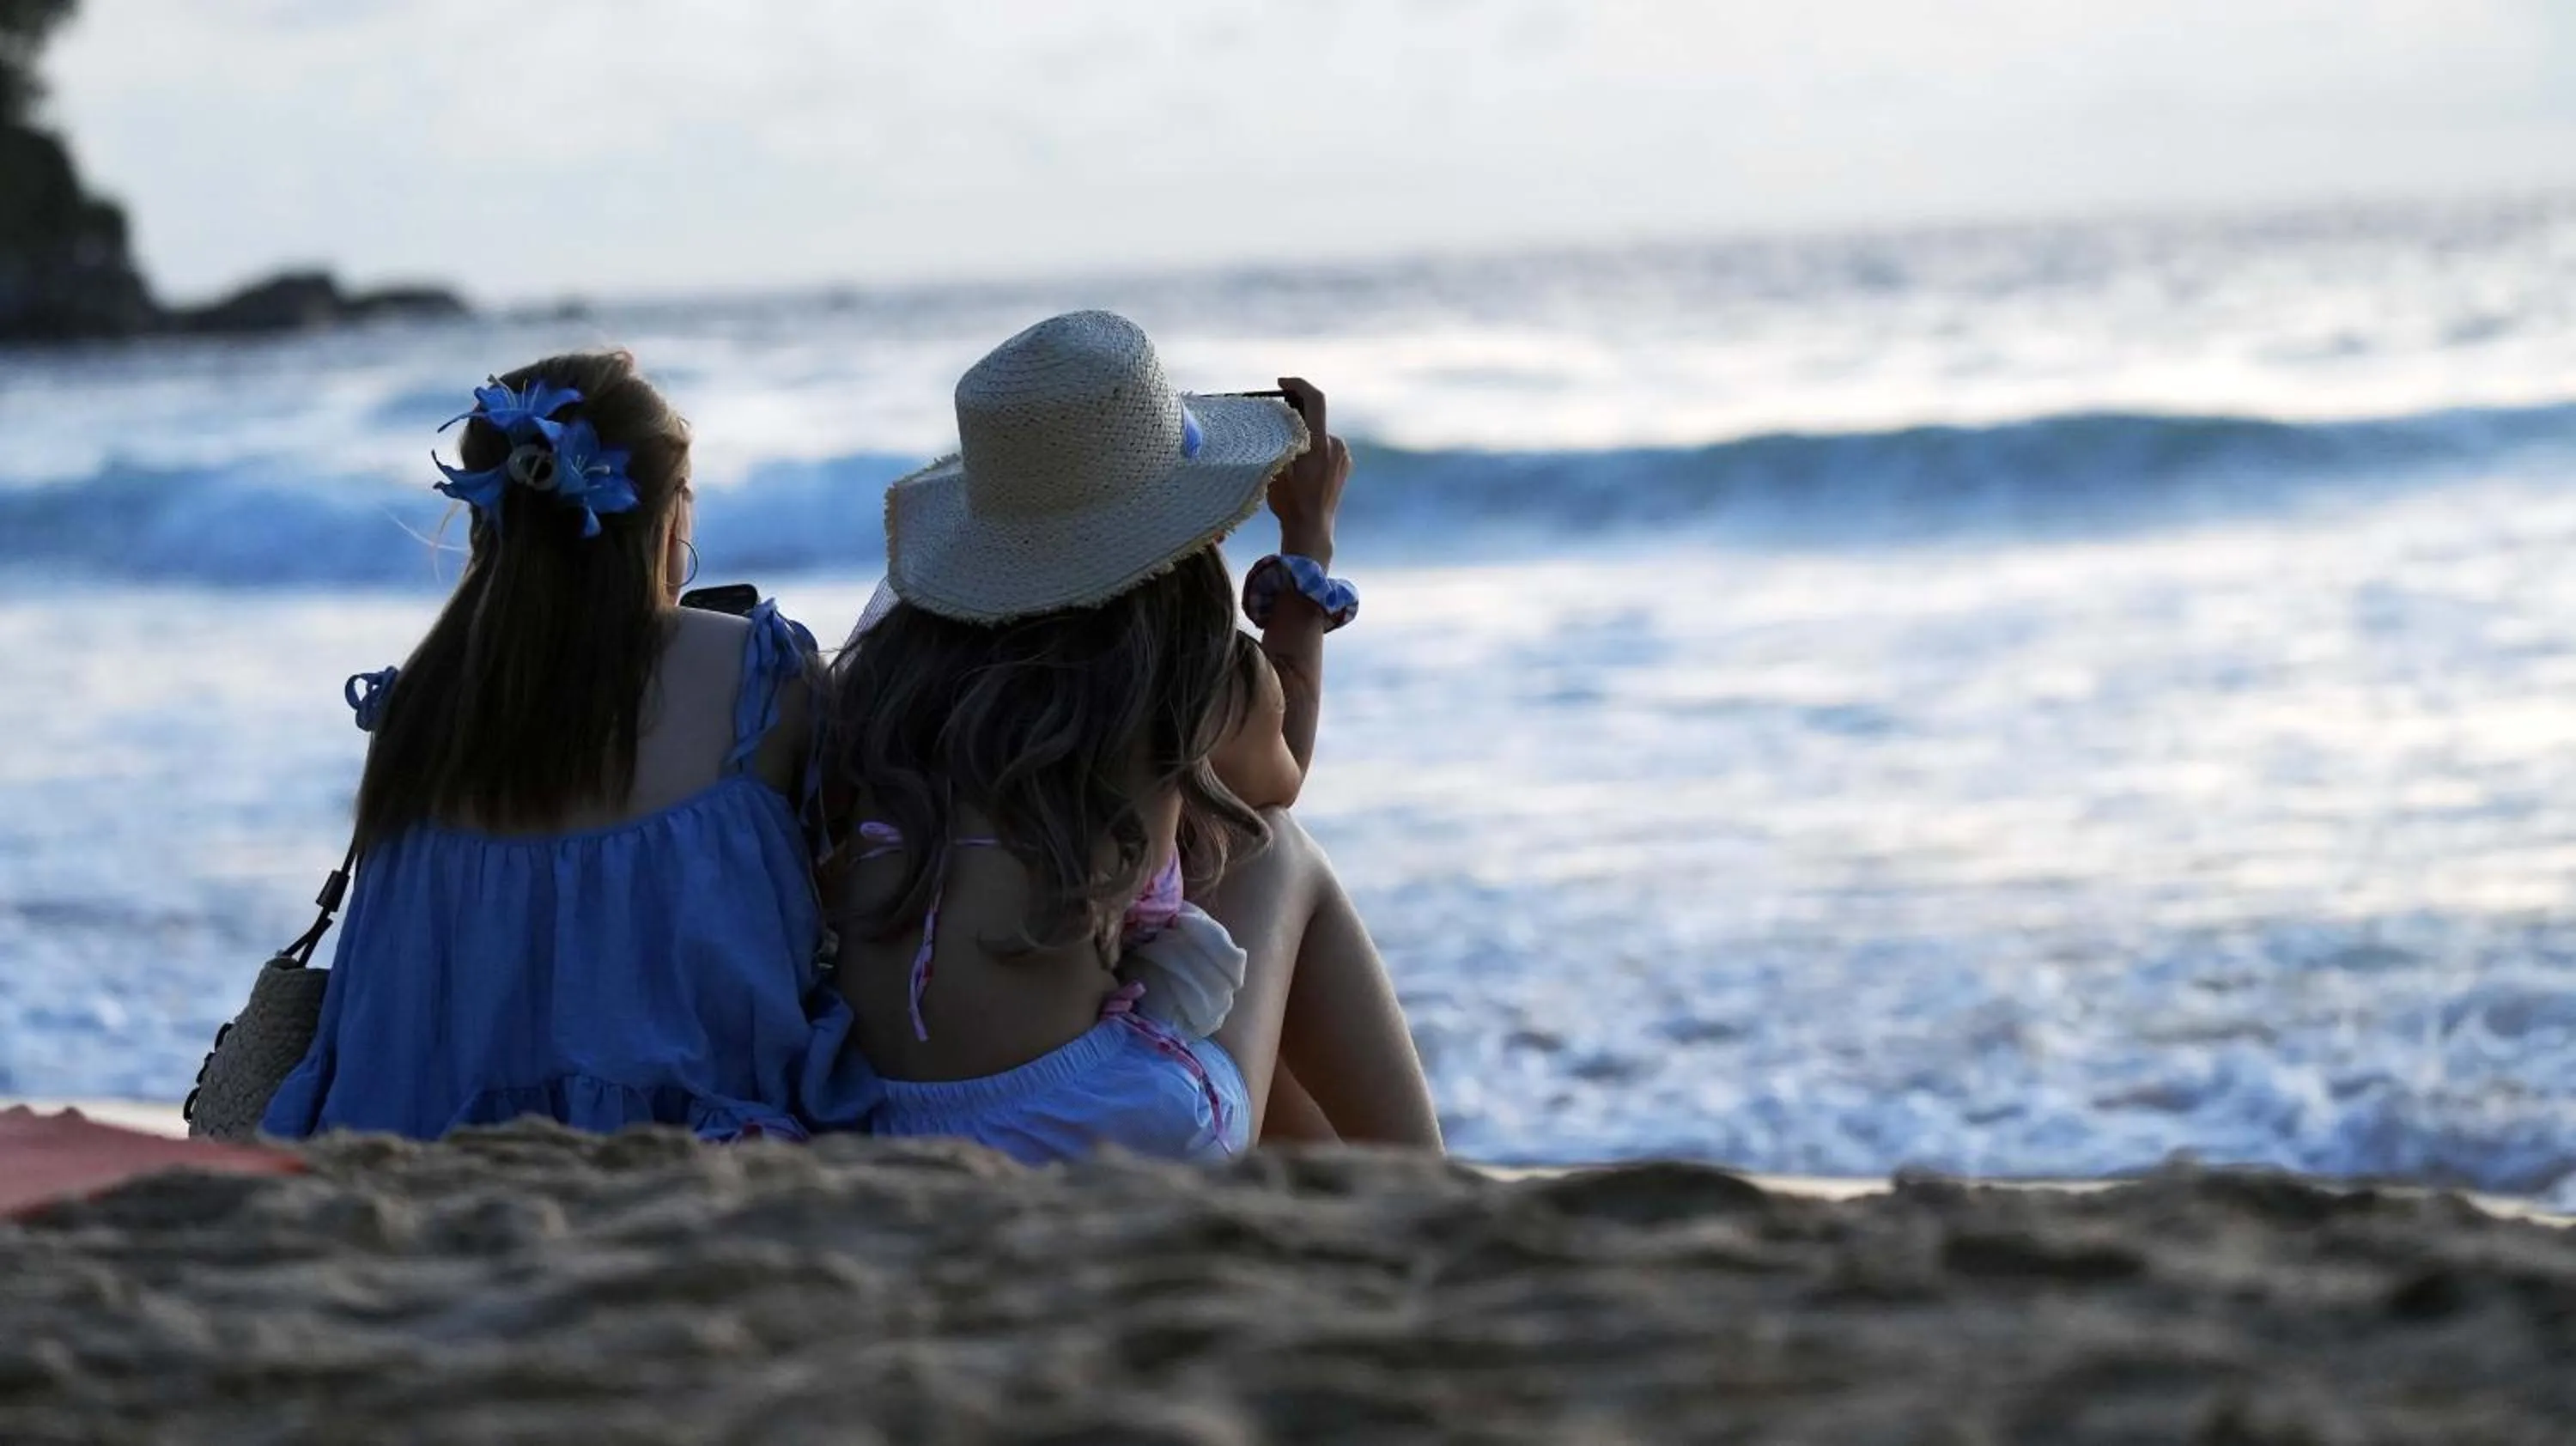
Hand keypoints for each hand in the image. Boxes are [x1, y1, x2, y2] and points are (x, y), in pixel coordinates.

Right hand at [1267, 377, 1347, 567]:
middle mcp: (1336, 445)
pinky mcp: (1345, 465)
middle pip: (1314, 417)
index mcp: (1319, 443)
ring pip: (1319, 433)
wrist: (1312, 530)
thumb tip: (1281, 419)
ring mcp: (1343, 455)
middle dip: (1294, 417)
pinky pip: (1326, 447)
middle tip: (1275, 426)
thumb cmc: (1290, 502)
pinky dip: (1312, 448)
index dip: (1298, 384)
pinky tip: (1302, 469)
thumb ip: (1281, 440)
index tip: (1281, 382)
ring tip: (1287, 458)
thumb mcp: (1276, 468)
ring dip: (1303, 436)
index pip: (1315, 399)